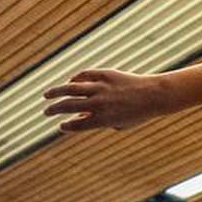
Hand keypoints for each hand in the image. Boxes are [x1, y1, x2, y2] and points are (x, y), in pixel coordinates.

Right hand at [42, 69, 169, 131]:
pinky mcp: (106, 74)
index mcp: (103, 119)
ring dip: (56, 92)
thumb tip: (80, 117)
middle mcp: (99, 104)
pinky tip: (70, 82)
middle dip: (54, 110)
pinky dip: (76, 79)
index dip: (66, 126)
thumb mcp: (120, 124)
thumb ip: (99, 122)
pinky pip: (85, 75)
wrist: (155, 95)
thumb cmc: (139, 113)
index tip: (61, 126)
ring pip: (71, 88)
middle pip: (68, 107)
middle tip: (45, 112)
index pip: (76, 125)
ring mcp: (101, 88)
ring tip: (46, 95)